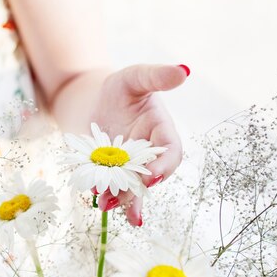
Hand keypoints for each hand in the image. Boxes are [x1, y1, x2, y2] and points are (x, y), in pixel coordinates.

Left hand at [91, 64, 188, 225]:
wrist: (92, 102)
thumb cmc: (118, 88)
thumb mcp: (135, 77)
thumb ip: (156, 76)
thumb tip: (183, 70)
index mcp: (161, 130)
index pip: (171, 151)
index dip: (165, 164)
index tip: (153, 176)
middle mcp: (149, 152)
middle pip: (152, 176)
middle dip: (141, 190)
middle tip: (130, 200)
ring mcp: (131, 165)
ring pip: (132, 187)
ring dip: (123, 199)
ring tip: (108, 206)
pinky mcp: (113, 172)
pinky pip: (114, 188)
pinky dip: (109, 196)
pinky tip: (100, 202)